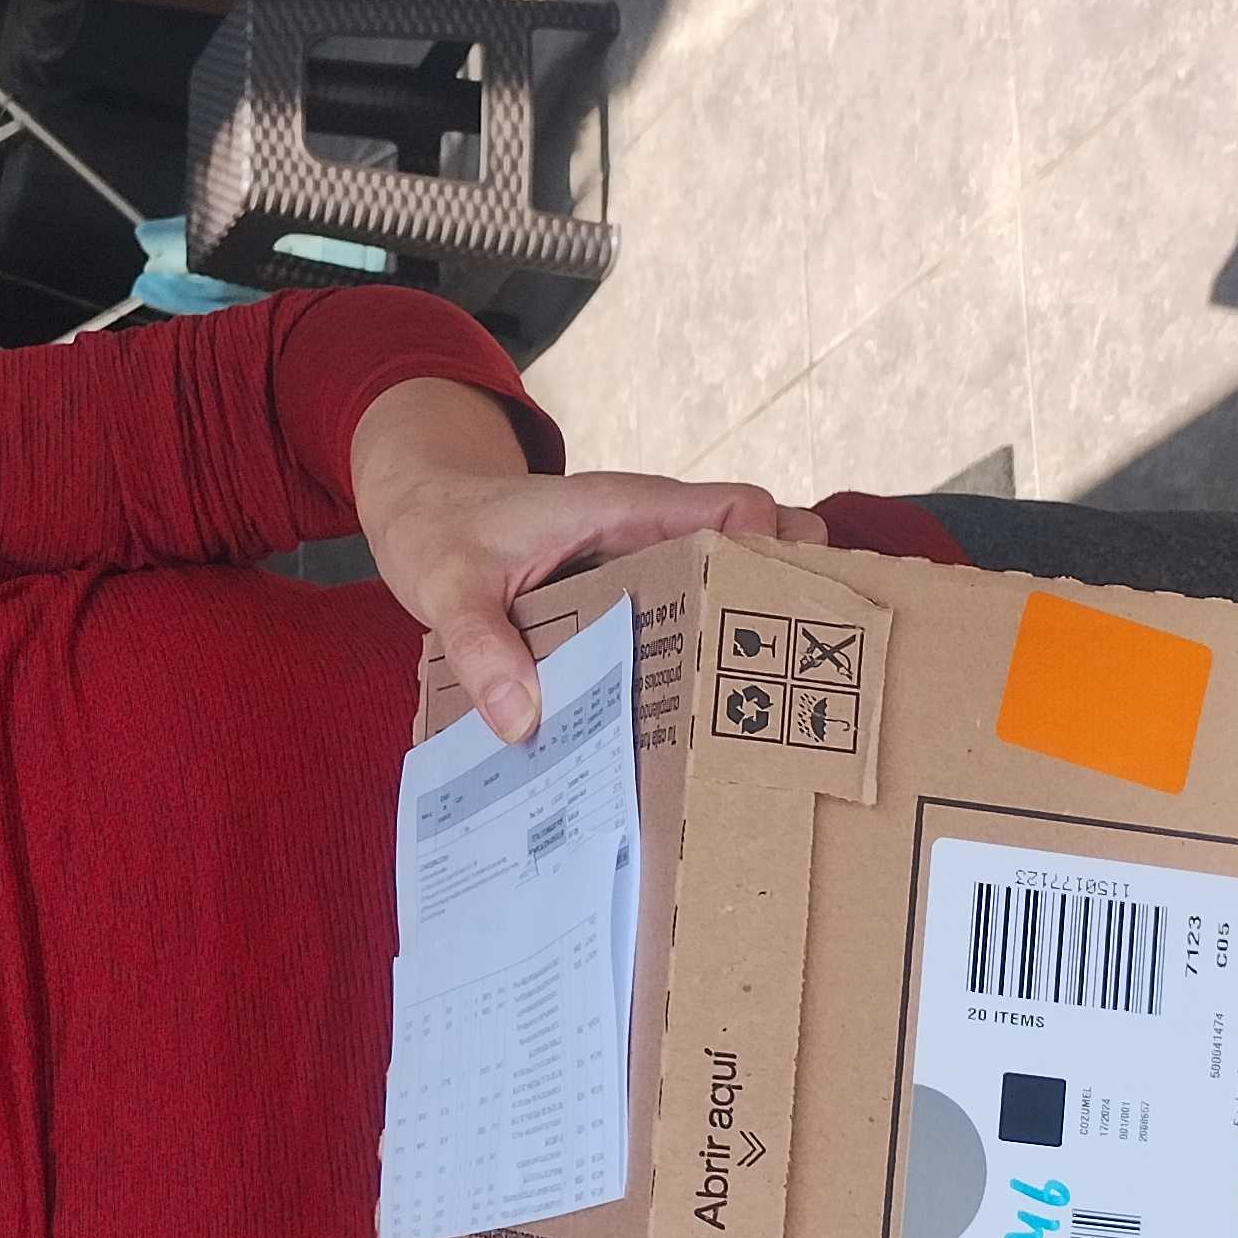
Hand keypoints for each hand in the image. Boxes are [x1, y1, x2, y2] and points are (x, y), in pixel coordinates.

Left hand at [349, 380, 824, 743]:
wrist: (423, 515)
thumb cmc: (441, 532)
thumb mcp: (448, 587)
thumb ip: (480, 646)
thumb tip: (524, 720)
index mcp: (620, 510)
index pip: (731, 509)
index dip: (778, 551)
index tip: (799, 614)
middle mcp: (646, 535)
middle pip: (749, 554)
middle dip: (787, 603)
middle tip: (814, 682)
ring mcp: (641, 569)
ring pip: (719, 594)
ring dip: (747, 639)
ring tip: (776, 719)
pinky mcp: (625, 602)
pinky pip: (676, 624)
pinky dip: (695, 660)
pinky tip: (699, 729)